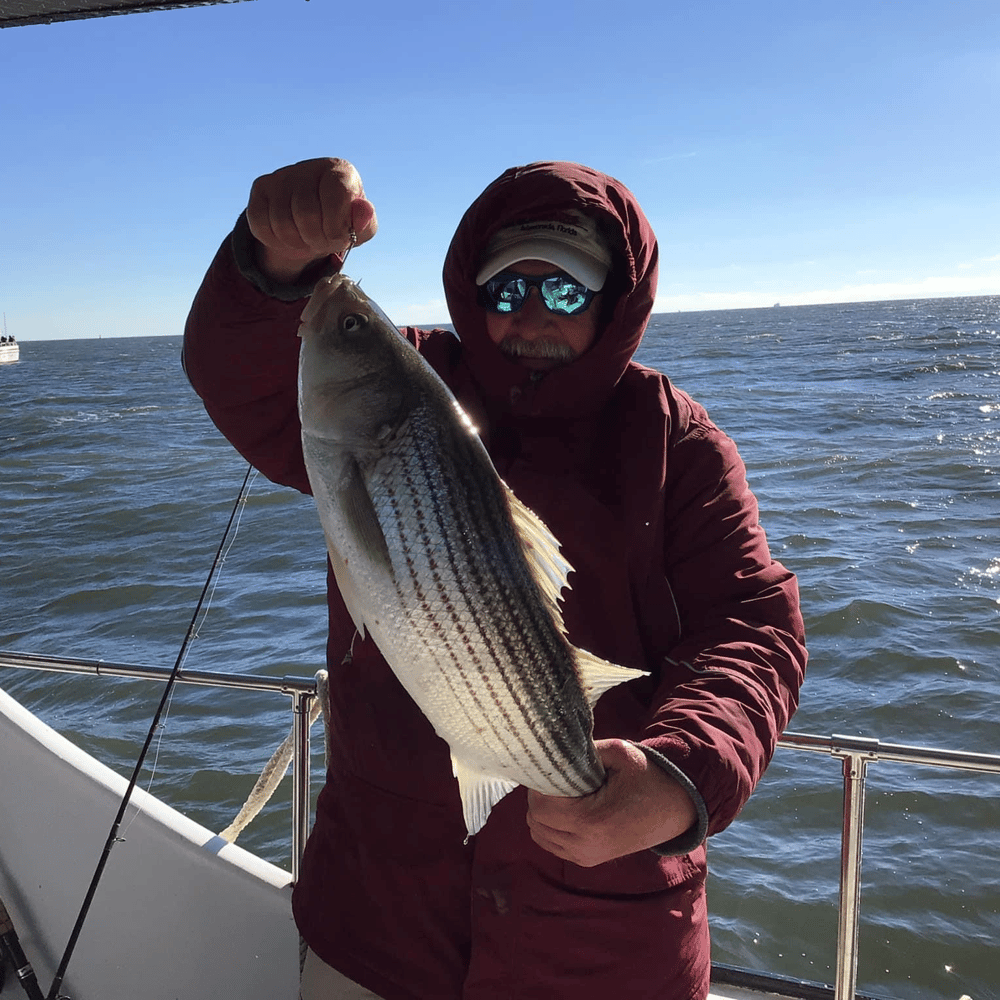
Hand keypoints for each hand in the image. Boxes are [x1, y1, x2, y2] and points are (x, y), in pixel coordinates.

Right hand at [246, 157, 377, 282]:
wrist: (316, 221)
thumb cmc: (342, 223)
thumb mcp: (361, 228)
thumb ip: (365, 221)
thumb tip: (364, 209)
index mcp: (339, 170)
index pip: (336, 194)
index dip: (336, 226)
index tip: (340, 237)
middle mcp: (309, 167)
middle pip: (306, 214)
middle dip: (316, 240)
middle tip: (323, 243)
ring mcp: (282, 175)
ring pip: (281, 222)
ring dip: (296, 244)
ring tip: (307, 242)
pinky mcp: (261, 187)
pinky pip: (260, 224)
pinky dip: (275, 242)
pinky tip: (289, 240)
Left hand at [526, 739, 697, 867]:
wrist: (676, 809)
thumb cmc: (649, 777)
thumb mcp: (620, 752)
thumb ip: (584, 751)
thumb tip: (554, 750)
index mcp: (593, 820)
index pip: (541, 806)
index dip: (540, 784)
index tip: (551, 768)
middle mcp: (586, 845)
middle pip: (536, 821)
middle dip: (539, 796)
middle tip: (556, 777)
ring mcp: (587, 856)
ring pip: (540, 834)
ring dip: (542, 812)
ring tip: (561, 792)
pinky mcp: (589, 860)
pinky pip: (552, 845)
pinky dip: (549, 826)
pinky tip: (565, 808)